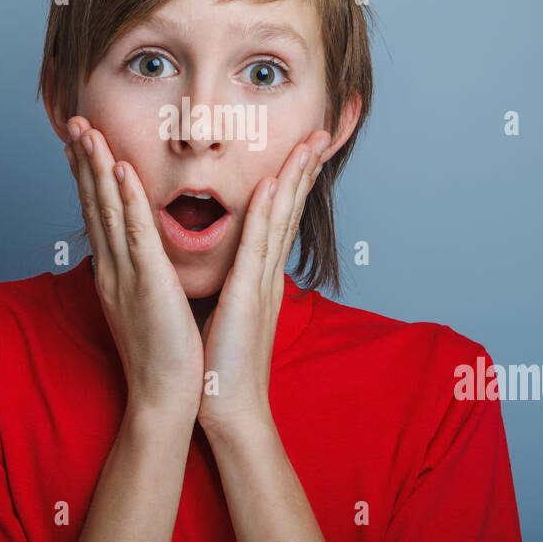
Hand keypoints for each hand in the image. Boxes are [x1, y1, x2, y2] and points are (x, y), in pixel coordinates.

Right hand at [64, 116, 204, 418]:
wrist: (165, 399)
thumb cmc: (164, 357)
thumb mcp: (147, 307)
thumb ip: (143, 277)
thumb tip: (142, 257)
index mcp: (116, 273)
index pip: (99, 214)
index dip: (88, 176)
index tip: (81, 144)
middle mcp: (113, 268)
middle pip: (94, 204)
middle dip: (83, 160)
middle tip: (73, 121)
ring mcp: (126, 274)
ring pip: (108, 210)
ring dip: (96, 166)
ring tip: (86, 130)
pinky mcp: (148, 284)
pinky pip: (135, 233)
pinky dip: (126, 198)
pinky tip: (120, 169)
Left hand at [196, 129, 331, 437]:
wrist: (230, 409)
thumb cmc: (222, 367)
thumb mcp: (228, 314)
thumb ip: (232, 286)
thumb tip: (226, 269)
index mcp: (260, 278)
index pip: (278, 219)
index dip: (292, 183)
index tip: (301, 150)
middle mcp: (268, 275)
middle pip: (289, 211)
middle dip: (305, 170)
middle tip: (320, 132)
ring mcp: (262, 283)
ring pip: (280, 219)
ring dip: (294, 178)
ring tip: (308, 143)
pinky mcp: (247, 295)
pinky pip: (257, 246)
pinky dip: (266, 212)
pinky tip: (273, 184)